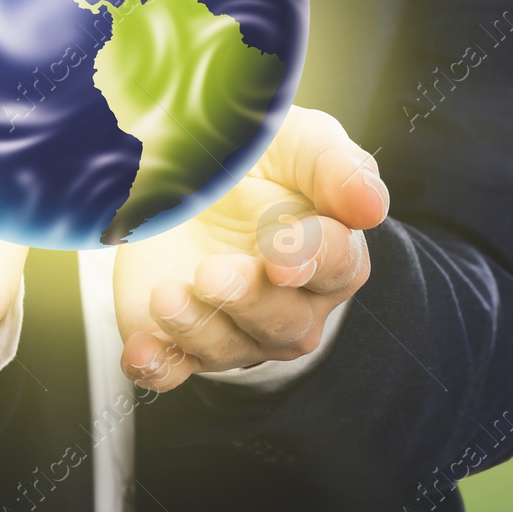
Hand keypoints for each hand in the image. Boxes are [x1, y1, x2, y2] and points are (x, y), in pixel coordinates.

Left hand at [114, 106, 387, 391]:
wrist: (187, 174)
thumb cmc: (258, 162)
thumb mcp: (299, 142)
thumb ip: (336, 166)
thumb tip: (372, 205)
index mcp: (331, 253)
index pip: (336, 265)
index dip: (310, 260)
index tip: (282, 255)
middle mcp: (289, 304)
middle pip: (284, 321)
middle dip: (249, 300)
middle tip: (215, 273)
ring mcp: (233, 327)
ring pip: (228, 348)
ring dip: (197, 327)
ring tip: (169, 295)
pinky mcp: (178, 337)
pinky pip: (171, 369)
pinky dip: (157, 365)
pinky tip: (140, 352)